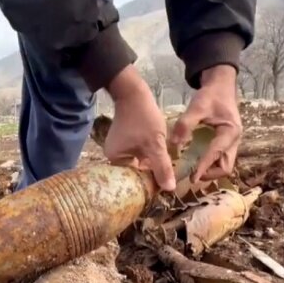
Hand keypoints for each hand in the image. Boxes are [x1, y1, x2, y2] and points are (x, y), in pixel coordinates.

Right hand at [104, 65, 175, 191]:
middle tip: (168, 180)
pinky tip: (160, 157)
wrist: (133, 93)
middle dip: (151, 175)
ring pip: (138, 163)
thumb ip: (162, 166)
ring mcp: (119, 148)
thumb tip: (169, 189)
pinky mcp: (125, 141)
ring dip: (151, 165)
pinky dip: (148, 156)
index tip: (164, 187)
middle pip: (135, 172)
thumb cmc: (142, 118)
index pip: (133, 180)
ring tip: (166, 170)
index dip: (149, 184)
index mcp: (115, 160)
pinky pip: (138, 154)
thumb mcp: (155, 144)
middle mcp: (114, 156)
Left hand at [171, 65, 241, 182]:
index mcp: (230, 131)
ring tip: (194, 172)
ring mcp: (233, 143)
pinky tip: (198, 164)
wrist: (221, 87)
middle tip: (192, 177)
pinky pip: (222, 159)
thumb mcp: (197, 106)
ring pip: (226, 165)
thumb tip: (174, 143)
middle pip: (226, 166)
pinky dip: (212, 165)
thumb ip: (185, 124)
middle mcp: (234, 140)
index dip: (203, 167)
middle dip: (210, 174)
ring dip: (211, 171)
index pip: (216, 154)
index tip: (192, 178)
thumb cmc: (211, 95)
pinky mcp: (228, 143)